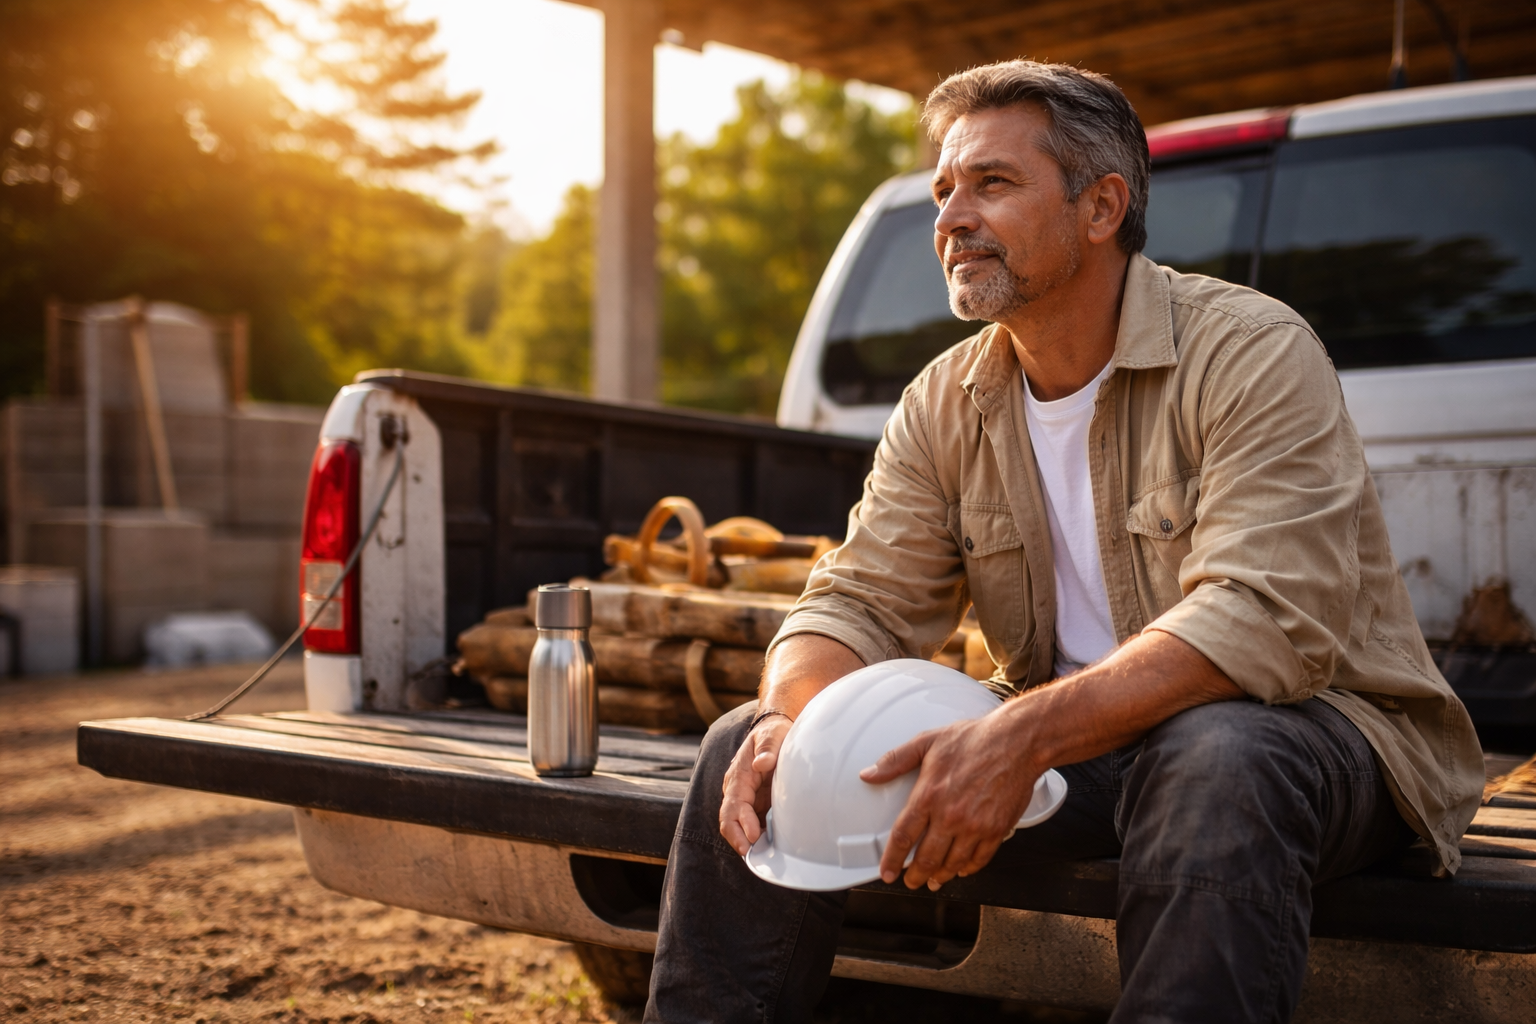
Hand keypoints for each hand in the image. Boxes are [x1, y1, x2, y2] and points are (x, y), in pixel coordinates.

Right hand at [719, 715, 793, 854]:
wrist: (772, 731)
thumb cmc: (771, 734)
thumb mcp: (772, 735)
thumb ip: (768, 748)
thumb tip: (762, 763)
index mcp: (739, 775)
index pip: (734, 803)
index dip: (742, 822)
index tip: (755, 835)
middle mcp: (737, 789)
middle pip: (729, 820)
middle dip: (738, 839)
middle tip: (752, 856)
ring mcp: (745, 798)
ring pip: (737, 826)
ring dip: (746, 841)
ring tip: (762, 857)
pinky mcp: (755, 804)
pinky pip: (750, 824)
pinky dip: (755, 838)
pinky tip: (768, 847)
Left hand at [859, 708, 1039, 890]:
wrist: (1016, 742)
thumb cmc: (975, 739)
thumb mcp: (928, 741)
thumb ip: (895, 760)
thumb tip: (869, 774)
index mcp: (929, 795)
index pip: (903, 836)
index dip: (892, 860)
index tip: (887, 872)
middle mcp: (951, 815)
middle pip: (927, 858)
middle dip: (916, 876)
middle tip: (911, 881)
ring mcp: (975, 825)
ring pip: (953, 863)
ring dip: (940, 876)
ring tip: (934, 880)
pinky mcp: (996, 829)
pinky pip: (979, 859)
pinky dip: (968, 868)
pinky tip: (962, 869)